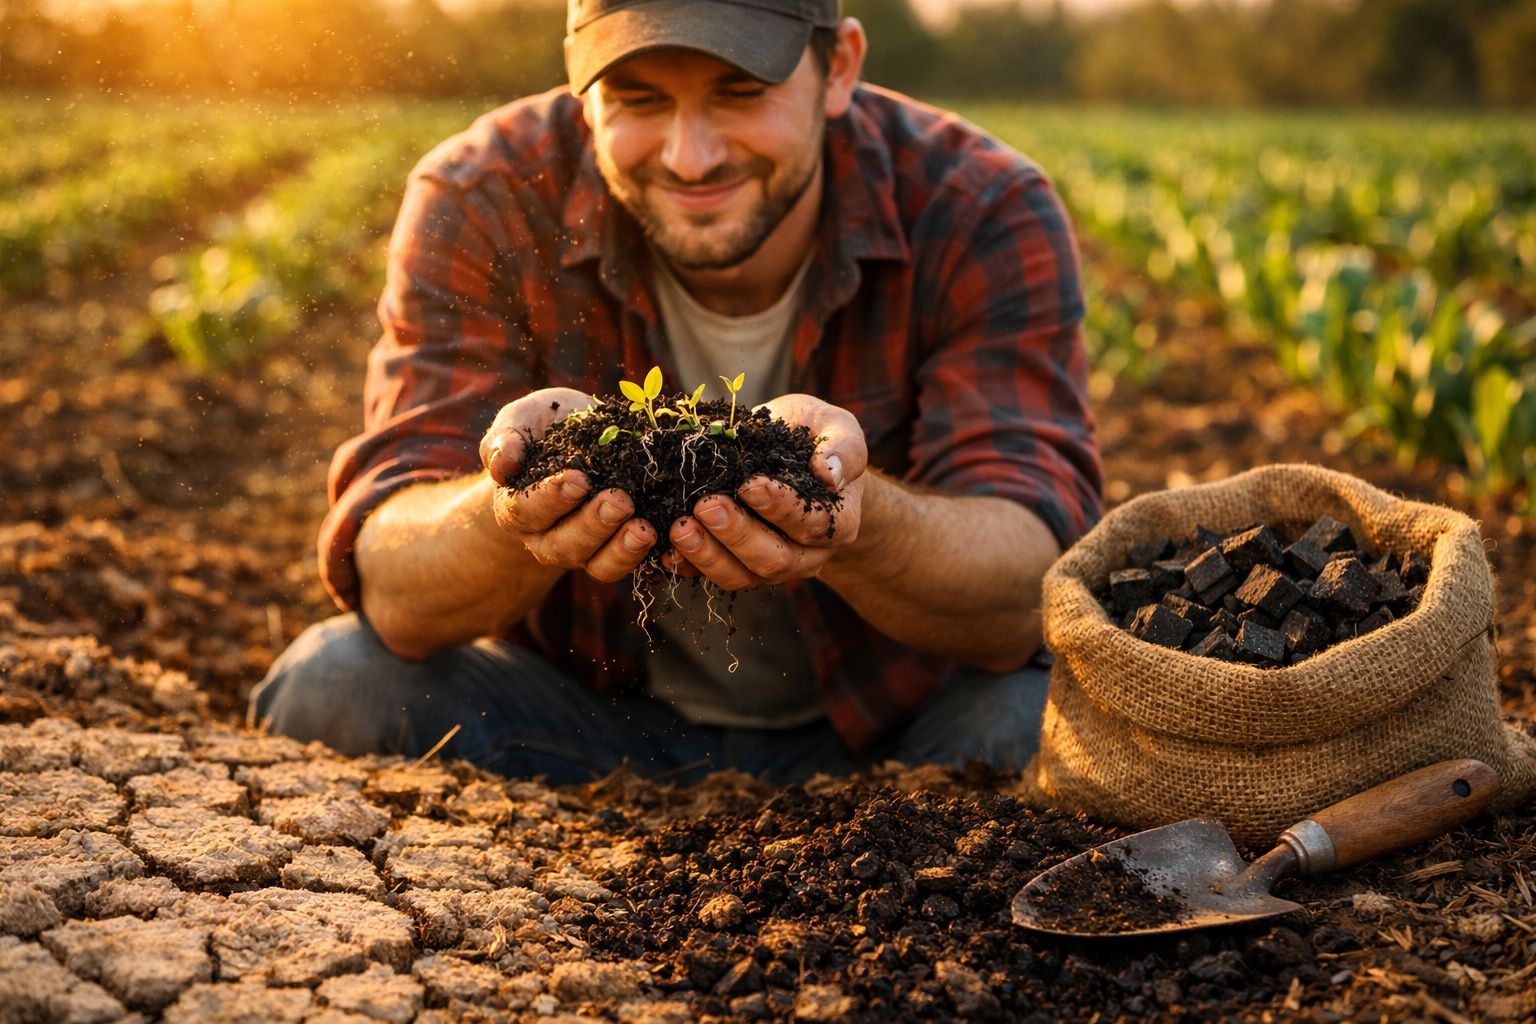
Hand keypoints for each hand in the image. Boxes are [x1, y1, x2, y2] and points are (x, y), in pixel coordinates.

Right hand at [478, 387, 656, 582]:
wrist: (576, 440)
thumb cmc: (545, 427)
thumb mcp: (522, 419)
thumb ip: (506, 438)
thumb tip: (502, 466)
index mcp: (517, 507)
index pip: (528, 510)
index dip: (552, 499)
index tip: (578, 479)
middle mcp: (546, 537)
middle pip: (565, 544)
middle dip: (594, 525)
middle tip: (620, 501)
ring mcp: (582, 550)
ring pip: (598, 564)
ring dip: (622, 549)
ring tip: (644, 529)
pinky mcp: (612, 552)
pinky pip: (626, 565)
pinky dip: (645, 555)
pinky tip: (664, 535)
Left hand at [665, 393, 866, 589]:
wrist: (799, 457)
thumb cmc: (817, 438)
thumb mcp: (837, 427)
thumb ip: (842, 446)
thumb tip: (829, 472)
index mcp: (837, 522)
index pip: (809, 523)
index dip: (779, 507)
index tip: (749, 484)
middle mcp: (807, 554)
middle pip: (773, 558)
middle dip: (737, 534)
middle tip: (706, 505)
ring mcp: (771, 566)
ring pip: (741, 576)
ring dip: (707, 555)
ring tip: (680, 528)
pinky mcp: (740, 567)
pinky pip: (714, 576)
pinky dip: (689, 567)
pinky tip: (666, 550)